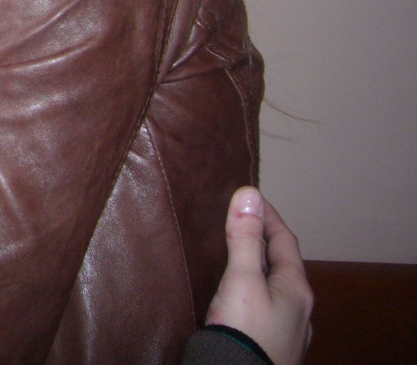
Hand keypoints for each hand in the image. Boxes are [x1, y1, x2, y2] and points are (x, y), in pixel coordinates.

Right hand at [205, 187, 313, 364]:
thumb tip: (249, 193)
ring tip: (238, 257)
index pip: (285, 239)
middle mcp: (299, 309)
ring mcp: (289, 330)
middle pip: (282, 264)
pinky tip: (242, 298)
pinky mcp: (274, 345)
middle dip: (263, 240)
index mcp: (296, 288)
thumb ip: (244, 238)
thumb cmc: (244, 329)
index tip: (249, 197)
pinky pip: (268, 307)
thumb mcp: (242, 278)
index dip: (268, 215)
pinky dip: (256, 290)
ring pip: (276, 288)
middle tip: (240, 222)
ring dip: (260, 268)